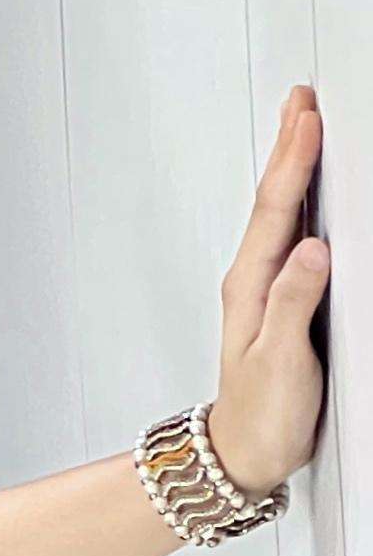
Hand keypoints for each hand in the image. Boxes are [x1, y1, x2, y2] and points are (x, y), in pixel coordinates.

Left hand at [207, 87, 329, 496]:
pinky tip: (308, 195)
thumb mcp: (280, 361)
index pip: (274, 210)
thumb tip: (313, 251)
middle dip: (289, 147)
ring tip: (302, 127)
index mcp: (251, 287)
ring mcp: (265, 290)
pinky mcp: (280, 302)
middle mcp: (254, 281)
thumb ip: (293, 303)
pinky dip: (299, 205)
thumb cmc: (260, 417)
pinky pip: (289, 238)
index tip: (308, 118)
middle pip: (274, 200)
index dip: (293, 160)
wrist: (243, 455)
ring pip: (281, 214)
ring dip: (292, 169)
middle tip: (301, 99)